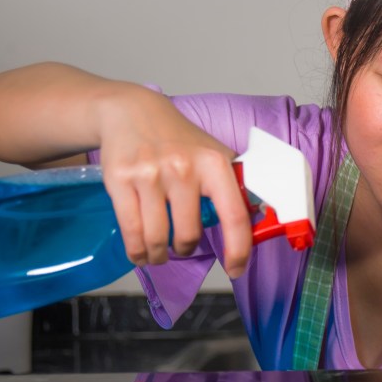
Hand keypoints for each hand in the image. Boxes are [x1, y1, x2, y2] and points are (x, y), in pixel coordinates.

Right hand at [97, 87, 251, 276]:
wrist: (133, 112)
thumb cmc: (180, 140)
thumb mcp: (215, 155)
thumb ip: (235, 185)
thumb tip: (260, 217)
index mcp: (214, 164)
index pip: (235, 216)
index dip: (238, 249)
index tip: (235, 268)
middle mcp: (184, 168)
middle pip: (189, 234)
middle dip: (185, 248)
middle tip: (182, 245)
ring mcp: (150, 174)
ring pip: (157, 238)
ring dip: (159, 255)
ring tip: (159, 254)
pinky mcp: (121, 180)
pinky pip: (131, 232)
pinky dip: (137, 251)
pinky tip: (140, 253)